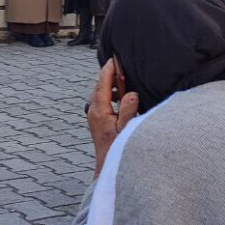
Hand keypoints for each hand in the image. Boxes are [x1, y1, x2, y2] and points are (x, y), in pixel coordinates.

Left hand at [87, 58, 138, 177]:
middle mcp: (93, 110)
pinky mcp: (96, 118)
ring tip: (123, 79)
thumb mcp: (126, 129)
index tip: (114, 60)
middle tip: (120, 65)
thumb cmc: (118, 147)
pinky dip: (109, 93)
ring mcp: (93, 114)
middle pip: (99, 87)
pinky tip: (120, 95)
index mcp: (99, 110)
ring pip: (99, 93)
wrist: (107, 164)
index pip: (102, 85)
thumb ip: (129, 110)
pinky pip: (101, 100)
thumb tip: (131, 93)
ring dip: (110, 84)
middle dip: (109, 75)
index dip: (108, 71)